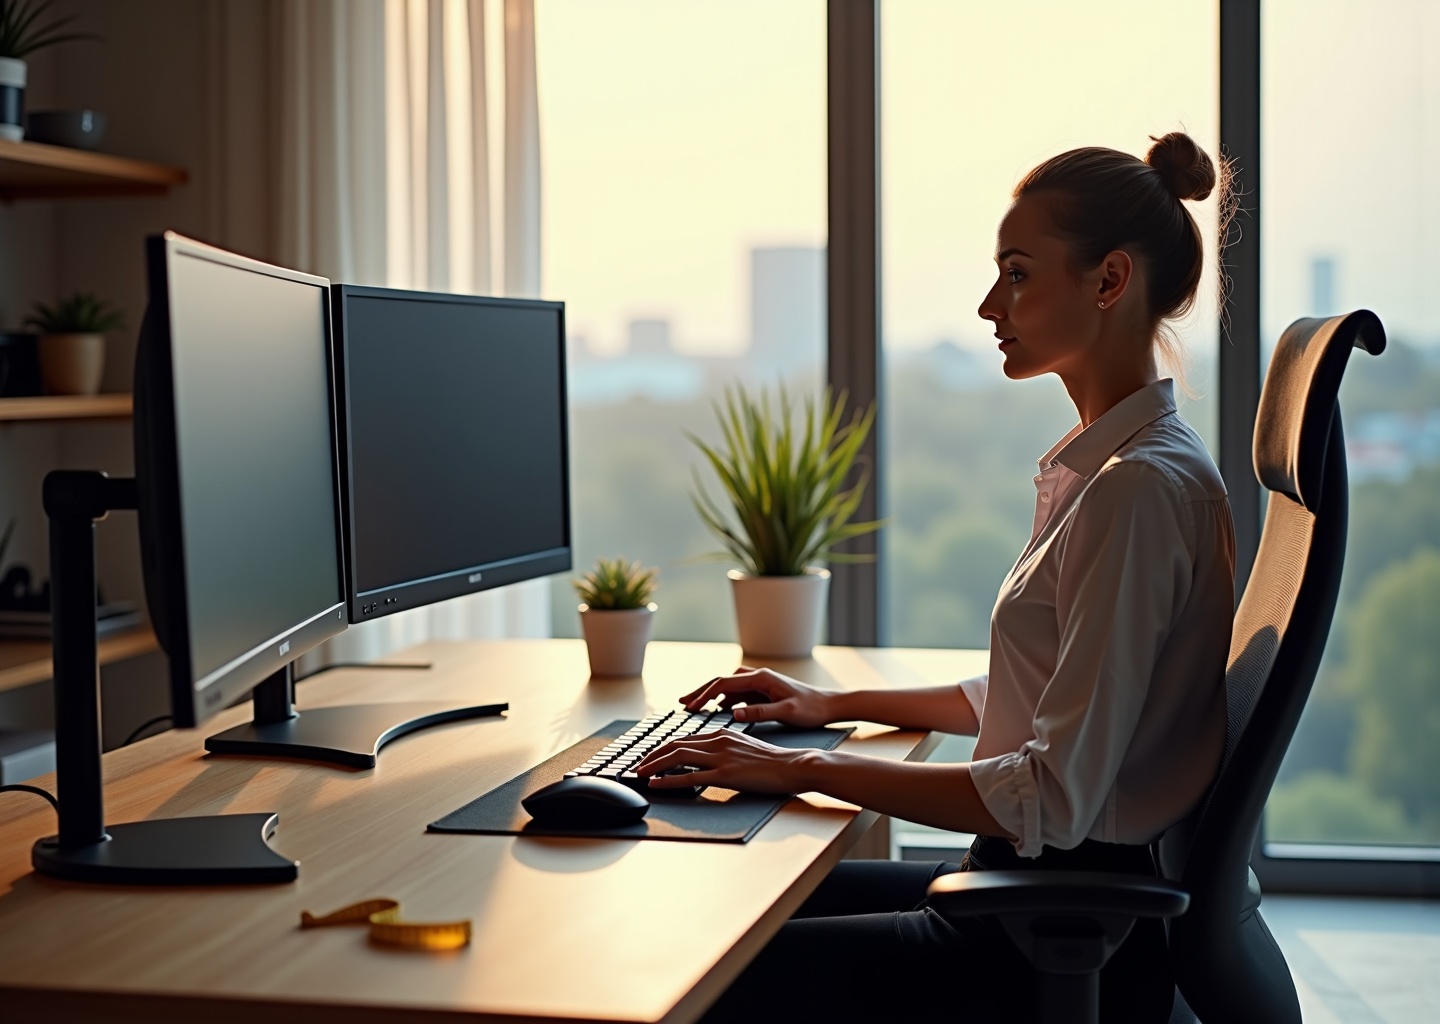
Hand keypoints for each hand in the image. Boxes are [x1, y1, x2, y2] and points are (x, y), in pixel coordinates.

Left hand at [634, 729, 813, 794]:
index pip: (684, 739)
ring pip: (678, 758)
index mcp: (721, 734)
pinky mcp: (725, 774)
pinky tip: (657, 784)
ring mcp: (721, 757)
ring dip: (654, 765)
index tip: (651, 756)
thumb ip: (723, 749)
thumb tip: (707, 759)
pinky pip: (690, 777)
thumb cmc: (772, 761)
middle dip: (653, 755)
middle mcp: (718, 741)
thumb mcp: (743, 747)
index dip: (664, 748)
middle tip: (638, 765)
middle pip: (675, 745)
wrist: (792, 766)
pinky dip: (669, 780)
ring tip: (640, 773)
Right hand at [680, 667, 834, 727]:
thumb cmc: (811, 709)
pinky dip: (724, 700)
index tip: (690, 707)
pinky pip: (737, 693)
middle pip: (721, 681)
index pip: (724, 684)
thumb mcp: (786, 712)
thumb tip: (733, 714)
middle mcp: (758, 676)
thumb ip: (759, 713)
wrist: (830, 705)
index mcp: (761, 678)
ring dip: (710, 695)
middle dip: (701, 691)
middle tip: (682, 702)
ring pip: (728, 687)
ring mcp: (760, 683)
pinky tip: (718, 710)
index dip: (704, 695)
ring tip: (694, 706)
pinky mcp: (764, 692)